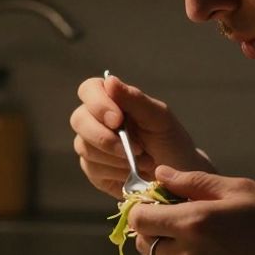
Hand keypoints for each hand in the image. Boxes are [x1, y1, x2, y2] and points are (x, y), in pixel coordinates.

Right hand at [70, 75, 213, 198]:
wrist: (175, 174)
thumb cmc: (169, 140)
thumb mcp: (159, 118)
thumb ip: (134, 99)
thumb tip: (110, 80)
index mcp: (111, 99)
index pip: (88, 90)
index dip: (98, 104)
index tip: (118, 120)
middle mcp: (94, 119)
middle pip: (79, 119)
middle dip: (106, 137)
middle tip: (137, 149)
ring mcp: (90, 145)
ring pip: (84, 147)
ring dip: (117, 158)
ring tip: (144, 161)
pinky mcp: (93, 169)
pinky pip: (92, 169)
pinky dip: (116, 172)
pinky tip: (132, 172)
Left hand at [127, 166, 254, 254]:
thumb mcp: (242, 190)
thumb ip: (195, 182)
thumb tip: (161, 174)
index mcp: (194, 223)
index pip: (139, 219)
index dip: (143, 207)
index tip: (157, 201)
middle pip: (144, 243)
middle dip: (153, 228)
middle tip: (177, 216)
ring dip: (168, 248)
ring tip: (200, 236)